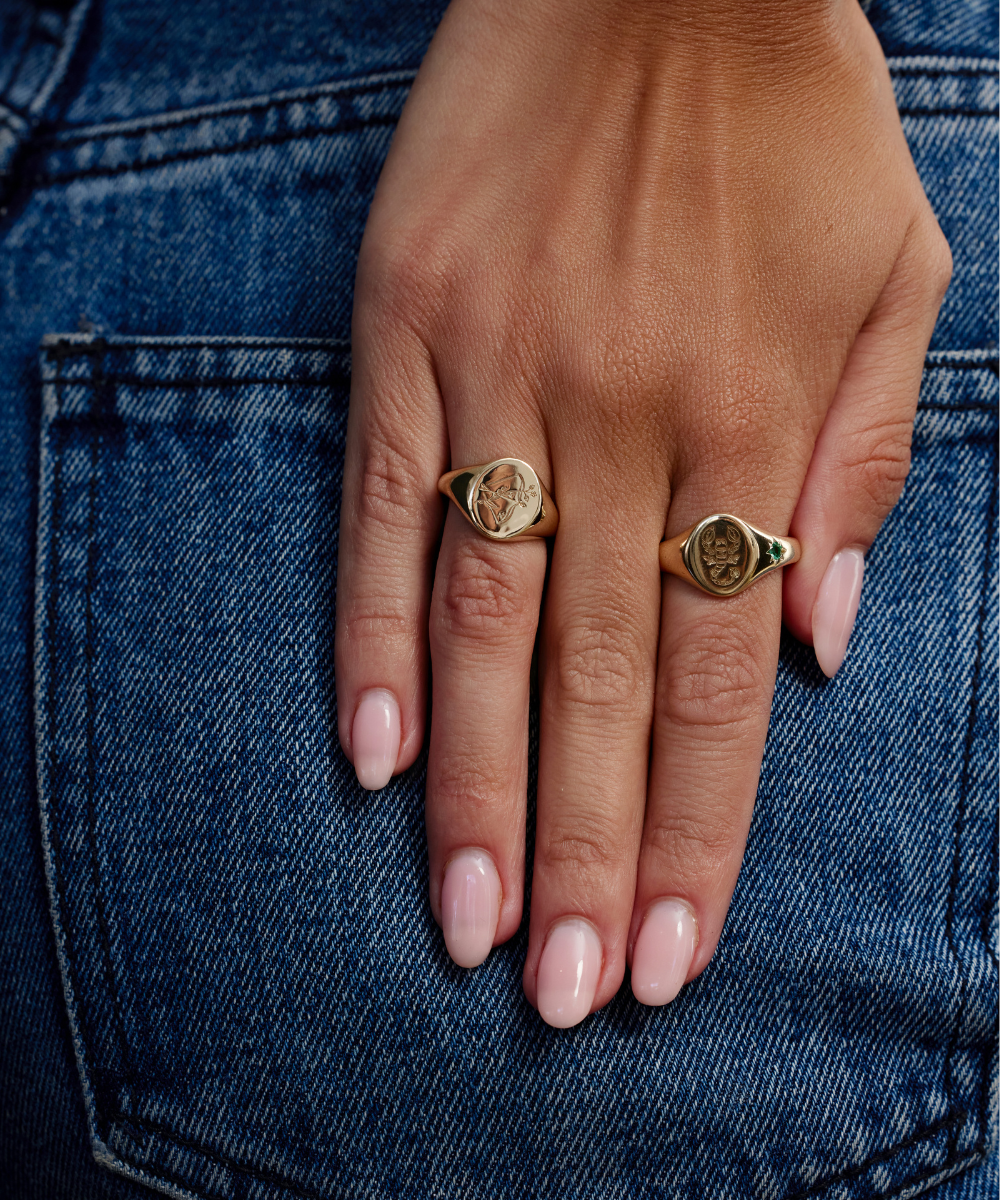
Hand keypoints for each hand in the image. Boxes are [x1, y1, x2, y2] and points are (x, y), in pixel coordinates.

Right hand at [335, 0, 949, 1024]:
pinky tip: (374, 753)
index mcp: (754, 413)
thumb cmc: (791, 115)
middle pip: (598, 680)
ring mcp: (503, 369)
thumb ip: (863, 460)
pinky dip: (376, 632)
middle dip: (582, 850)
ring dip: (477, 785)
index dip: (692, 827)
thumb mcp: (900, 267)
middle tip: (555, 993)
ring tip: (464, 919)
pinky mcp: (408, 324)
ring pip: (488, 619)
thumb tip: (821, 641)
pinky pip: (383, 503)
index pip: (720, 676)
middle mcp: (627, 413)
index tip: (664, 951)